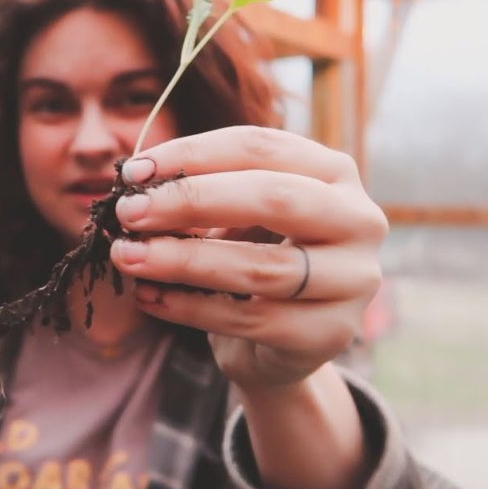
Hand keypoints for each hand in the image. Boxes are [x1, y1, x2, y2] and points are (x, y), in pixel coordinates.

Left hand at [109, 126, 387, 388]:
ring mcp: (354, 279)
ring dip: (182, 260)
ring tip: (128, 256)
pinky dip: (189, 307)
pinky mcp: (331, 333)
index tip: (131, 172)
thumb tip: (134, 186)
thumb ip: (196, 194)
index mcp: (332, 172)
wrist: (278, 341)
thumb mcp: (230, 217)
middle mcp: (358, 219)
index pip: (260, 147)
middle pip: (273, 197)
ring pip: (261, 265)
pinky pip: (250, 318)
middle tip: (129, 212)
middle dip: (190, 201)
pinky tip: (148, 297)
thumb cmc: (250, 257)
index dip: (191, 155)